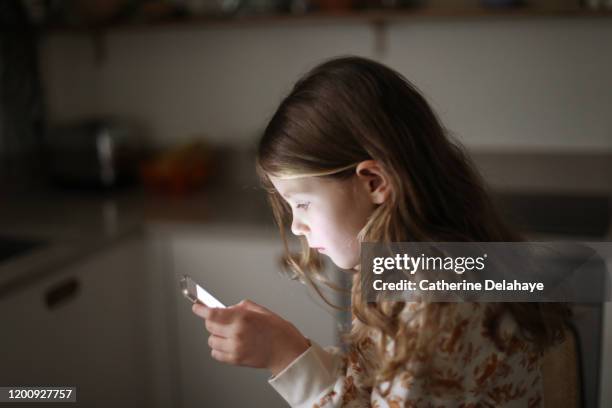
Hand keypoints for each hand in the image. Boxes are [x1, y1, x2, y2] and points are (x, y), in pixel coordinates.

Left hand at [191, 299, 309, 375]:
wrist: (287, 352)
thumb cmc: (278, 331)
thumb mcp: (261, 311)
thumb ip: (240, 308)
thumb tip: (227, 308)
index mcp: (242, 319)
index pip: (212, 314)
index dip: (200, 310)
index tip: (196, 308)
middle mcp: (236, 334)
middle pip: (209, 326)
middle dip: (213, 321)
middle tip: (223, 319)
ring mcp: (234, 348)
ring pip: (211, 341)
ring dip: (217, 335)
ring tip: (230, 333)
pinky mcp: (235, 360)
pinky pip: (216, 354)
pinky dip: (219, 348)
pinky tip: (230, 344)